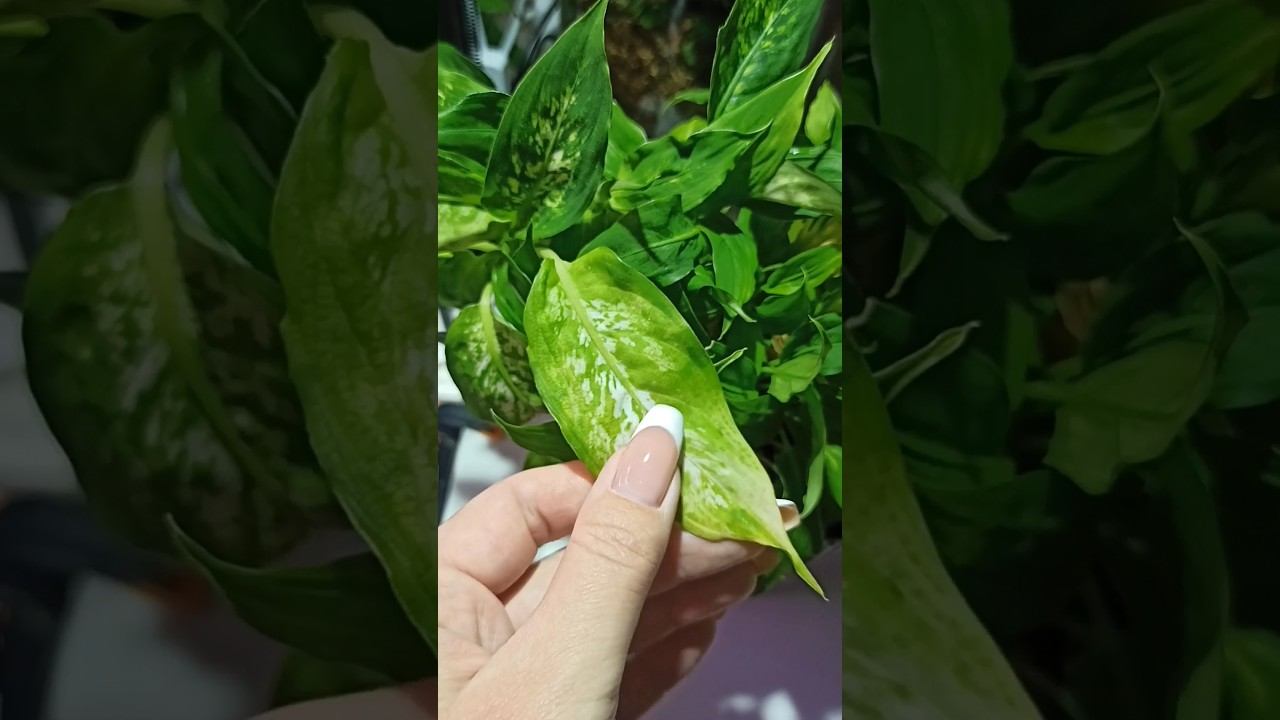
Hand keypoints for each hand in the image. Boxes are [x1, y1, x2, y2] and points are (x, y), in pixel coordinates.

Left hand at [439, 405, 780, 719]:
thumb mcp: (560, 664)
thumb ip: (611, 561)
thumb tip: (655, 453)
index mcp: (440, 600)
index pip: (530, 505)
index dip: (614, 482)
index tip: (689, 462)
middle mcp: (474, 637)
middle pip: (583, 559)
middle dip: (673, 543)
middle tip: (748, 523)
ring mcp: (519, 683)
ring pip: (610, 615)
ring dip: (686, 591)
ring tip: (750, 561)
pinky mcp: (560, 716)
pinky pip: (615, 669)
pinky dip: (666, 647)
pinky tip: (709, 621)